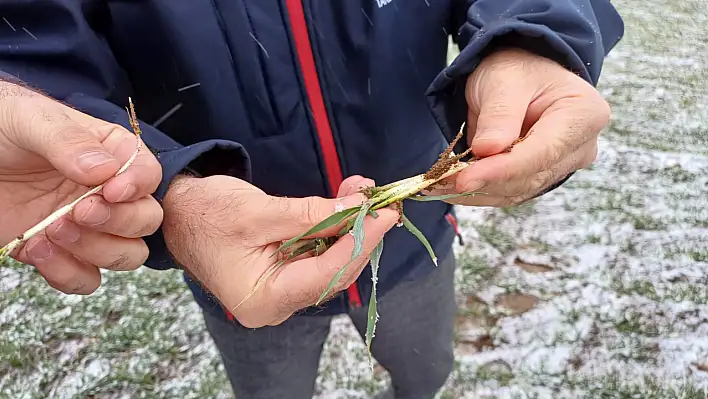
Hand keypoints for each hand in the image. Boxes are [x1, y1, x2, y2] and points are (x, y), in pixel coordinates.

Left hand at [0, 81, 162, 293]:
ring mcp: (84, 225)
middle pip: (146, 219)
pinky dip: (68, 273)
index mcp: (108, 153)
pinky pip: (87, 279)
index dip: (138, 186)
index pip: (148, 173)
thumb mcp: (28, 119)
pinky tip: (37, 249)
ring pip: (128, 254)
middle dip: (119, 221)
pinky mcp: (59, 253)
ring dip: (98, 250)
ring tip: (54, 229)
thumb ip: (68, 140)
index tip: (111, 190)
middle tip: (79, 211)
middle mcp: (104, 192)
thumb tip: (105, 170)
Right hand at [161, 174, 397, 327]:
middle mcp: (276, 304)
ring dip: (346, 225)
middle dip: (359, 233)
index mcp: (266, 299)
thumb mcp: (260, 211)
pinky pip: (315, 253)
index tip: (385, 215)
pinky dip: (330, 226)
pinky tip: (343, 200)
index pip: (328, 274)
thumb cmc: (205, 213)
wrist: (173, 210)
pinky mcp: (281, 274)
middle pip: (333, 271)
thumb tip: (359, 207)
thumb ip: (313, 214)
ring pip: (328, 260)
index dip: (361, 242)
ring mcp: (279, 291)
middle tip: (381, 201)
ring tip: (360, 191)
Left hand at [427, 47, 610, 205]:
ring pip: (517, 190)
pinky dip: (479, 192)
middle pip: (529, 177)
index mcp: (583, 115)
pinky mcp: (542, 176)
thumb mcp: (504, 79)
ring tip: (438, 185)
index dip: (501, 170)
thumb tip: (487, 150)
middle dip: (482, 182)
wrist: (520, 75)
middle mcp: (581, 146)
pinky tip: (451, 187)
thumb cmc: (516, 69)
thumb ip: (499, 114)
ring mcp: (563, 165)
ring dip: (476, 192)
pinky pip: (510, 192)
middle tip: (438, 183)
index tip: (464, 179)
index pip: (542, 153)